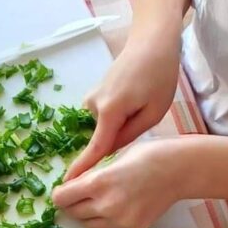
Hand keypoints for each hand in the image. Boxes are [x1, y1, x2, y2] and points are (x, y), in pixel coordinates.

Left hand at [54, 139, 184, 227]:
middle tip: (81, 193)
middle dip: (72, 204)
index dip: (61, 193)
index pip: (61, 198)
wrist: (179, 170)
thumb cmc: (147, 154)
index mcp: (99, 183)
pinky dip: (105, 222)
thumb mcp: (112, 156)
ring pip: (88, 225)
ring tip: (99, 199)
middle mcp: (107, 206)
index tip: (65, 189)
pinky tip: (115, 206)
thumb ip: (89, 173)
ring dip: (87, 214)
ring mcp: (120, 222)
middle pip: (73, 213)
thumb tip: (70, 184)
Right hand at [63, 31, 179, 181]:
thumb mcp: (153, 112)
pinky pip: (105, 115)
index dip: (82, 169)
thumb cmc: (159, 75)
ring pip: (106, 125)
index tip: (68, 186)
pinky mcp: (94, 93)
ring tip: (143, 99)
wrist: (151, 42)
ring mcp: (91, 97)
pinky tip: (134, 95)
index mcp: (111, 110)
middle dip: (123, 135)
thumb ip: (130, 136)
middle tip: (146, 111)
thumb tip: (111, 151)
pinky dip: (118, 114)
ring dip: (123, 122)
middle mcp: (93, 104)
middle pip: (104, 136)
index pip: (95, 148)